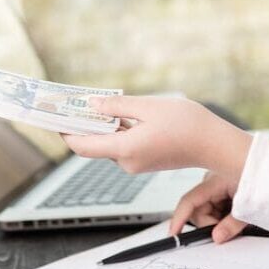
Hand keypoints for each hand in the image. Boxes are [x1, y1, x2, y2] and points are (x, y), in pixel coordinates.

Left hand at [63, 96, 251, 179]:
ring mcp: (135, 164)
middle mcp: (127, 162)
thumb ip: (117, 107)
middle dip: (82, 125)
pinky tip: (116, 115)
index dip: (65, 133)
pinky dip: (116, 132)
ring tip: (92, 105)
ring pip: (109, 144)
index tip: (54, 119)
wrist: (215, 144)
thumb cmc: (187, 124)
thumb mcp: (149, 107)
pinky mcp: (143, 162)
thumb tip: (91, 106)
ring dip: (101, 127)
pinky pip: (122, 146)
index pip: (82, 146)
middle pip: (94, 144)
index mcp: (125, 149)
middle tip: (72, 104)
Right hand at [169, 172, 246, 242]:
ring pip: (208, 211)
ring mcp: (217, 185)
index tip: (173, 234)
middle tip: (227, 231)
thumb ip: (231, 225)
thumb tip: (217, 238)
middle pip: (199, 210)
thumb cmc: (266, 180)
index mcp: (215, 181)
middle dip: (210, 224)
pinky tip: (237, 214)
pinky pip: (216, 207)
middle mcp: (212, 181)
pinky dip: (224, 215)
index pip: (189, 202)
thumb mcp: (249, 207)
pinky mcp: (224, 189)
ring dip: (219, 220)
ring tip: (239, 219)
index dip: (178, 219)